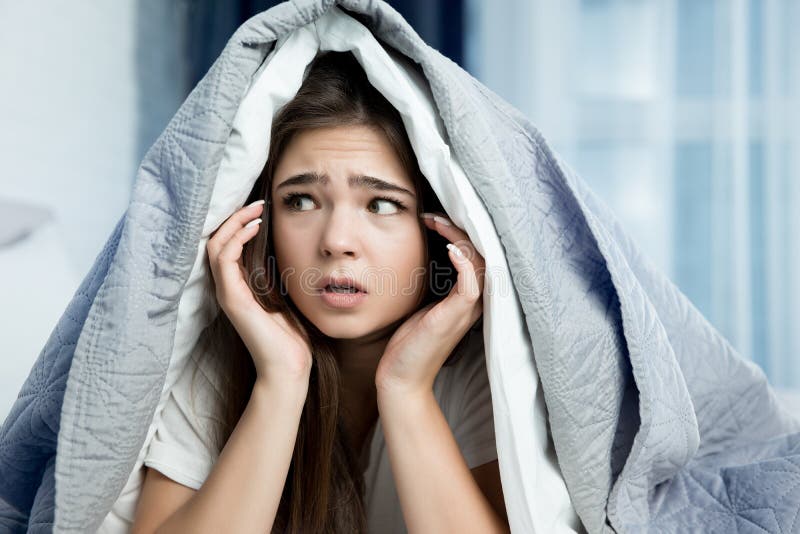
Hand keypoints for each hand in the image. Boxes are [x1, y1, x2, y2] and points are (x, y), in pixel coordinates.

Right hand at [207, 200, 312, 384]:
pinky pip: (223, 259)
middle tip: (257, 204)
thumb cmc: (290, 336)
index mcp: (238, 287)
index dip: (238, 224)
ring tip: (255, 210)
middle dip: (235, 218)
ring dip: (234, 223)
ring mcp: (227, 293)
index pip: (226, 246)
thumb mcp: (285, 296)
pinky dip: (236, 239)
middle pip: (216, 241)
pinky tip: (254, 228)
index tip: (260, 209)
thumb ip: (278, 275)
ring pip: (216, 245)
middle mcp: (227, 288)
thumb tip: (287, 250)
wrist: (288, 367)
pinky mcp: (232, 298)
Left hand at [375, 213, 484, 395]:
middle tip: (433, 216)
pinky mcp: (453, 318)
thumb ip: (433, 283)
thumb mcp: (423, 305)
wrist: (401, 378)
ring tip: (438, 223)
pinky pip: (471, 285)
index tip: (434, 218)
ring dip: (461, 238)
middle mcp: (473, 303)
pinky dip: (464, 263)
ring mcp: (466, 311)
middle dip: (463, 228)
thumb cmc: (410, 343)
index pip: (479, 256)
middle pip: (486, 255)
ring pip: (483, 264)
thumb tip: (429, 256)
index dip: (462, 232)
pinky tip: (450, 248)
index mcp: (468, 299)